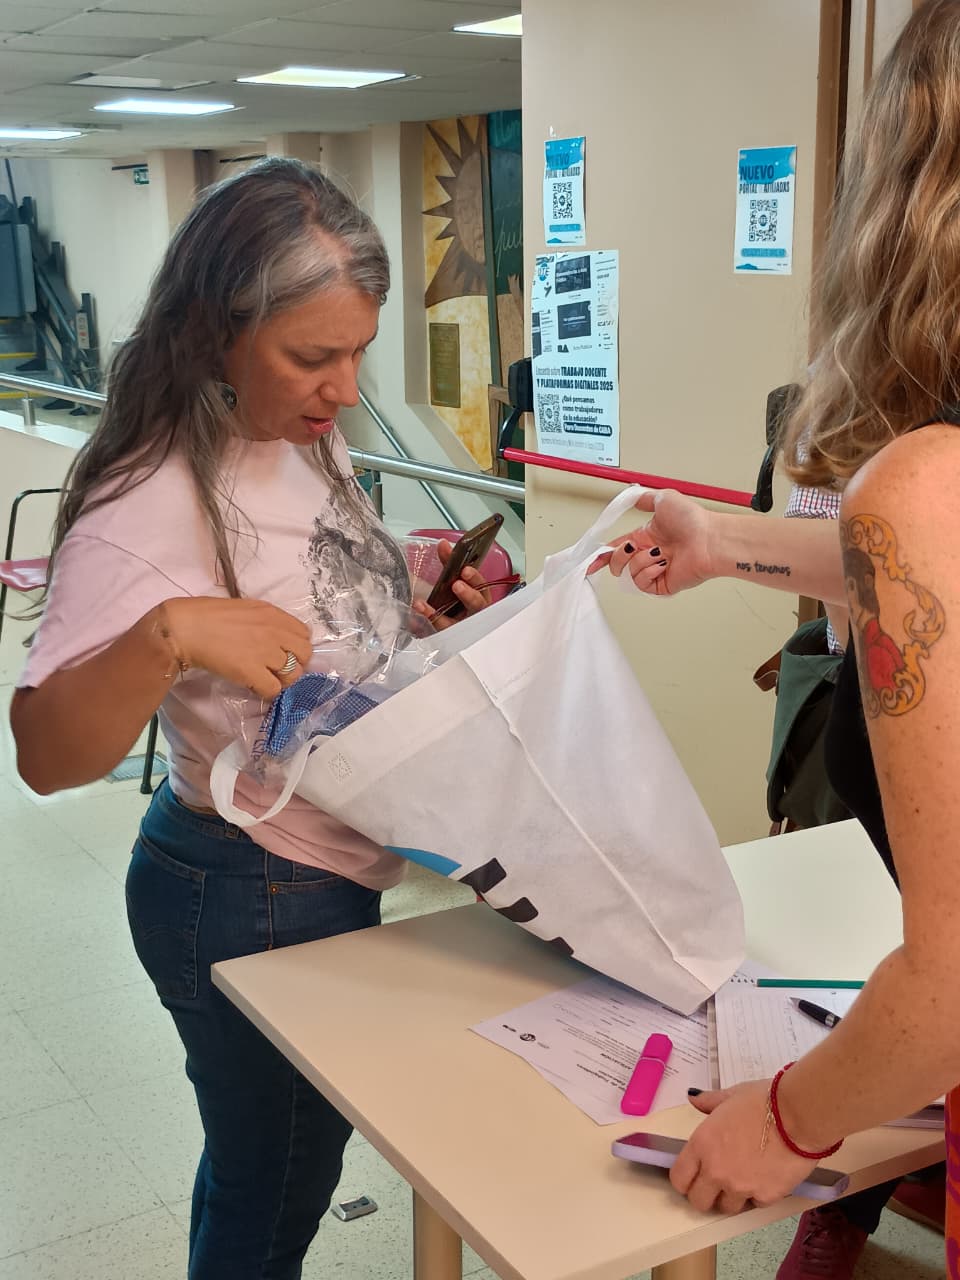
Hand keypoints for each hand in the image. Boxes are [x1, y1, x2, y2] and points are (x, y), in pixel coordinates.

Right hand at [162, 598, 312, 698]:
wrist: (185, 628)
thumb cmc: (207, 615)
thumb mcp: (246, 609)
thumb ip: (266, 622)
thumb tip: (277, 639)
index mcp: (273, 614)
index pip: (304, 633)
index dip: (296, 646)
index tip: (285, 652)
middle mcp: (275, 631)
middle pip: (305, 654)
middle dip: (295, 663)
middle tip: (278, 669)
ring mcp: (265, 652)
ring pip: (293, 675)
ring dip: (281, 680)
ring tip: (265, 678)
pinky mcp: (252, 671)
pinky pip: (274, 689)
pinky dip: (266, 691)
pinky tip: (254, 686)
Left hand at [412, 540, 491, 630]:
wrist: (442, 621)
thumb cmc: (455, 599)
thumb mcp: (453, 579)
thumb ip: (449, 562)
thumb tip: (443, 544)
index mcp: (479, 596)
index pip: (481, 585)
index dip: (475, 578)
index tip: (466, 570)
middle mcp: (474, 612)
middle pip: (478, 605)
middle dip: (469, 594)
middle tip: (457, 585)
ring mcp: (464, 627)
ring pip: (463, 623)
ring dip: (442, 616)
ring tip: (427, 605)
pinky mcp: (450, 636)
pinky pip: (442, 631)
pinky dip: (430, 619)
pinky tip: (420, 609)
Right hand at [589, 489, 714, 595]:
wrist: (709, 539)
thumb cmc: (692, 519)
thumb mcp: (664, 499)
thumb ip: (644, 499)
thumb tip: (633, 497)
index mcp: (646, 537)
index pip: (617, 548)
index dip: (602, 555)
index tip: (592, 560)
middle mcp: (649, 555)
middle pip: (617, 563)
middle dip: (618, 556)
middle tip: (632, 547)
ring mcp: (655, 571)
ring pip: (628, 573)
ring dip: (639, 561)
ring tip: (658, 554)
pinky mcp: (662, 585)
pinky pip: (641, 583)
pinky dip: (648, 572)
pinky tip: (662, 564)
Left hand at [671, 1082, 816, 1213]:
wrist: (799, 1115)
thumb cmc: (763, 1101)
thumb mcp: (731, 1095)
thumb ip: (709, 1101)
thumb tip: (693, 1097)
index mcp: (702, 1144)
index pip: (679, 1179)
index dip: (684, 1180)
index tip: (693, 1176)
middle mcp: (716, 1170)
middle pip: (699, 1201)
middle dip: (705, 1195)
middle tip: (716, 1184)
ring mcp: (740, 1187)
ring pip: (727, 1208)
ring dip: (732, 1197)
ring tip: (743, 1179)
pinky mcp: (765, 1197)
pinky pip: (755, 1204)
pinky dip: (757, 1195)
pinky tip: (765, 1178)